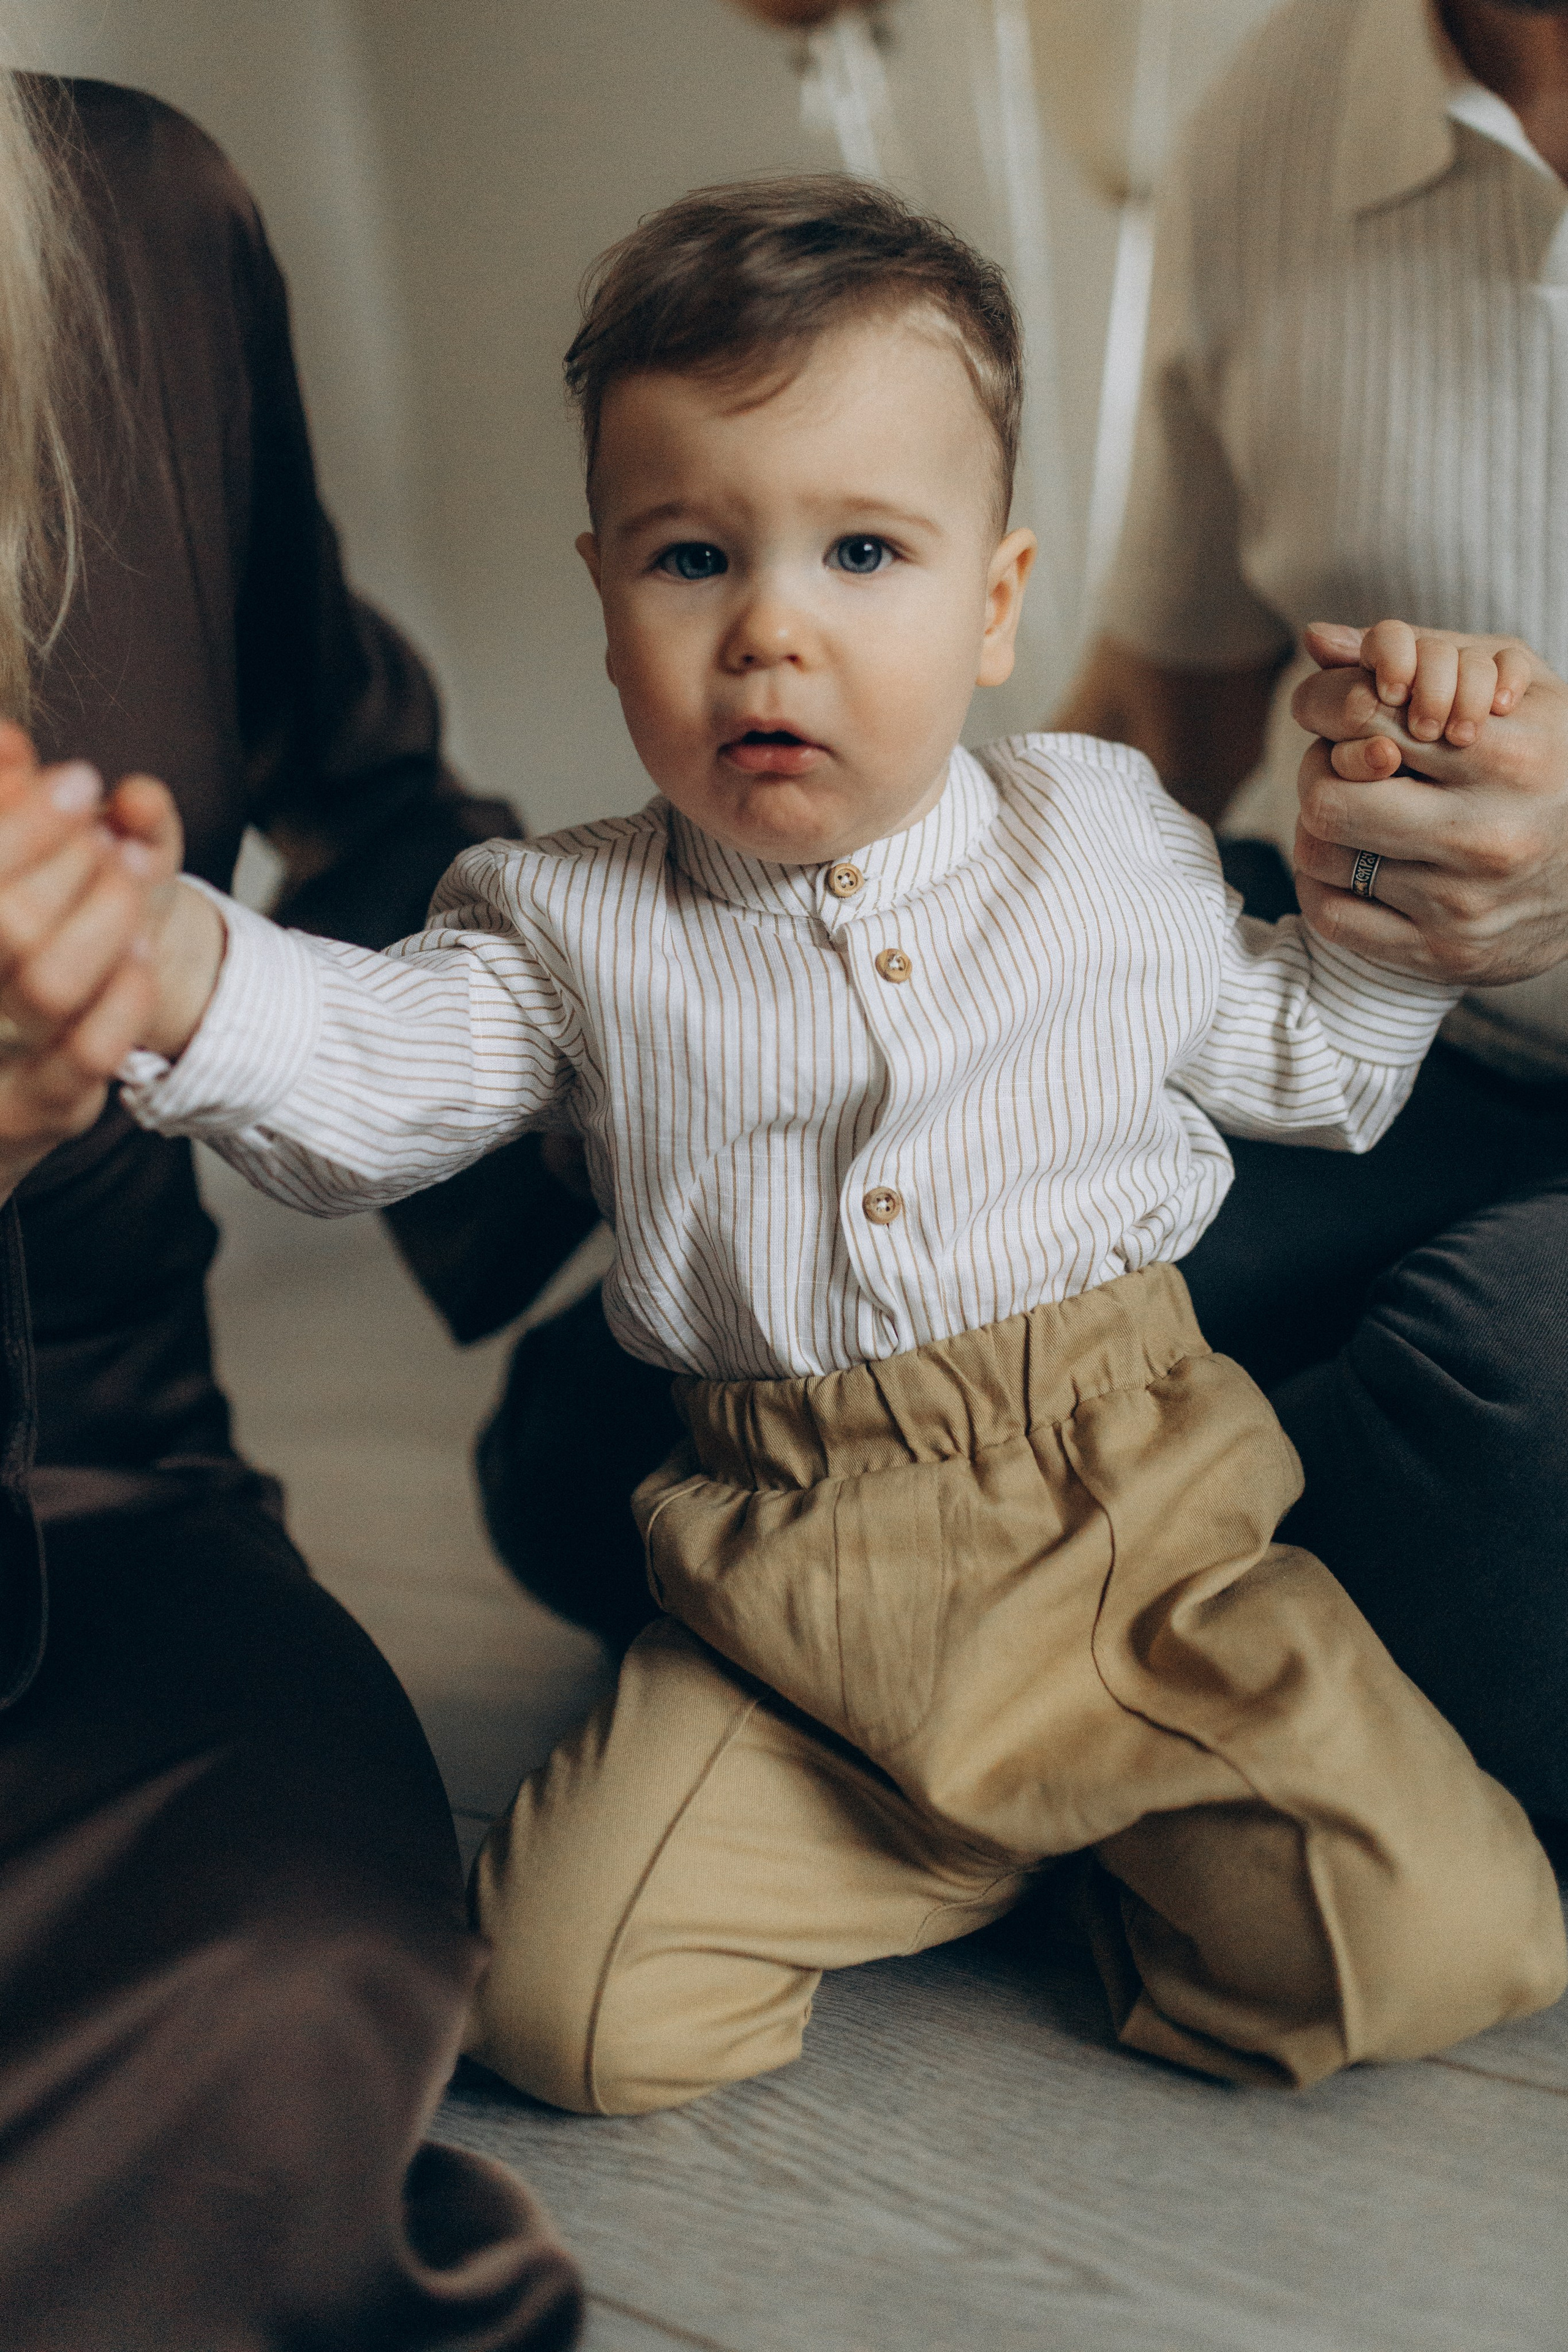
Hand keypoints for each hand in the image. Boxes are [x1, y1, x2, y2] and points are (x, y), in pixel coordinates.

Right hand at [0, 726, 176, 1193]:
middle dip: (71, 858)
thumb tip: (11, 741)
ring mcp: (0, 1051)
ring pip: (48, 983)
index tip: (82, 778)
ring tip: (132, 877)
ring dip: (106, 916)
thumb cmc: (36, 930)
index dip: (26, 820)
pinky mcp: (45, 1106)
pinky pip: (90, 1052)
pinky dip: (126, 994)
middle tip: (114, 834)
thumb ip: (11, 797)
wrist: (39, 1058)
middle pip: (8, 919)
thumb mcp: (31, 857)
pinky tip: (143, 953)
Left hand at [1288, 621, 1567, 984]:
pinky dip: (1322, 885)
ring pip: (1322, 857)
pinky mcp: (1441, 956)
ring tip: (1352, 813)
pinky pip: (1331, 917)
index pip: (1368, 717)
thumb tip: (1315, 637)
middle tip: (1339, 767)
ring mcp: (1462, 905)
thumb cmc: (1551, 764)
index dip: (1337, 708)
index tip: (1349, 715)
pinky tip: (1351, 863)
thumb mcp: (1516, 691)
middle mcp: (1487, 837)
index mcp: (1512, 758)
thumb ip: (1422, 654)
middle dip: (1318, 773)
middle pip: (1327, 797)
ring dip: (1319, 829)